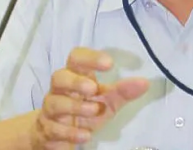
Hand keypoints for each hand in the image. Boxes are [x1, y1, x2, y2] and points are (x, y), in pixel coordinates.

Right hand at [30, 47, 148, 148]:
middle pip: (58, 77)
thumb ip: (123, 91)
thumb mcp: (107, 100)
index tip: (109, 63)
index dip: (90, 58)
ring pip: (54, 103)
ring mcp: (51, 109)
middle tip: (93, 88)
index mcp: (75, 75)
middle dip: (75, 82)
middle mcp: (60, 89)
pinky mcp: (47, 130)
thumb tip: (145, 83)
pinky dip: (70, 133)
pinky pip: (53, 129)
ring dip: (75, 107)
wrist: (55, 133)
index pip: (76, 58)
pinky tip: (85, 135)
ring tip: (94, 110)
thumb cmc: (85, 110)